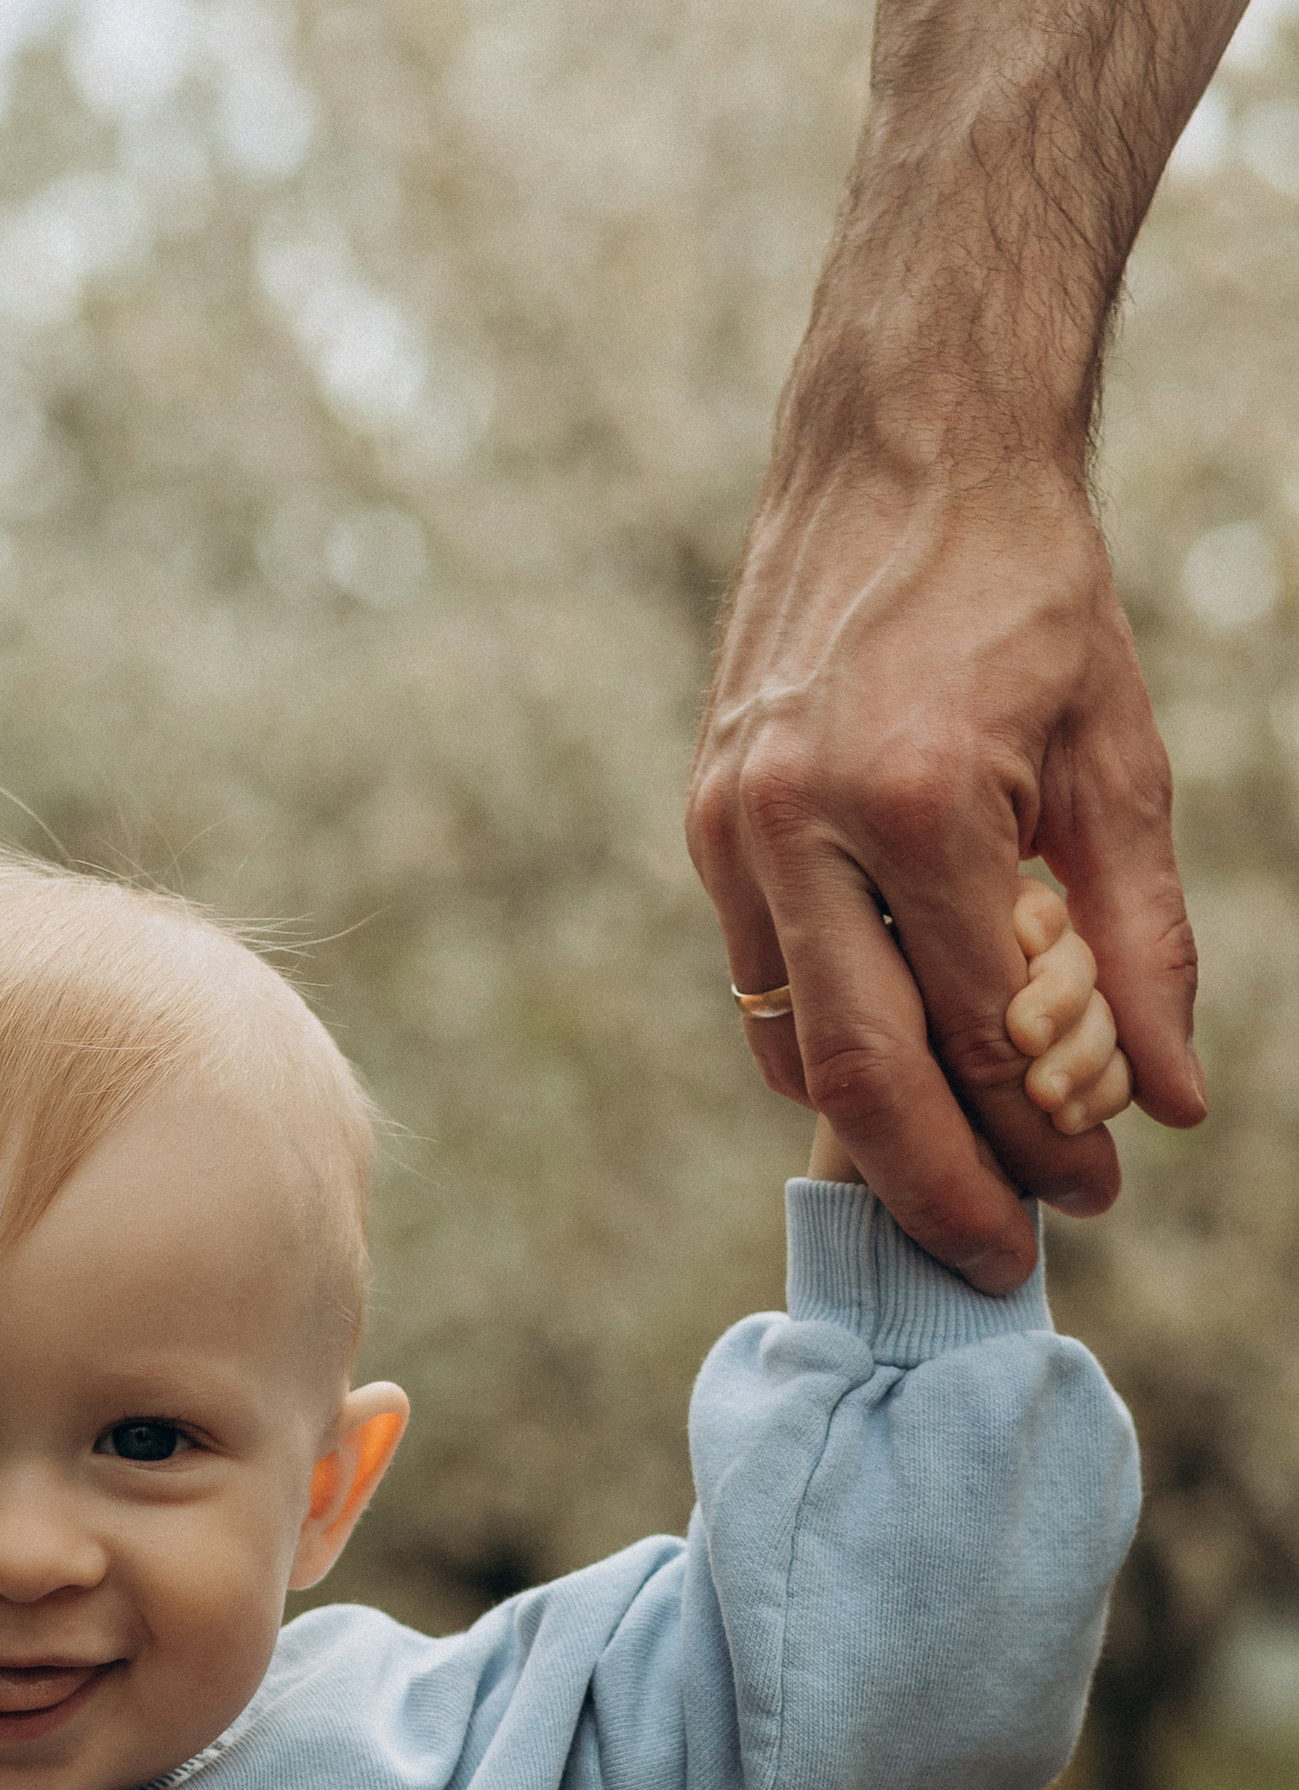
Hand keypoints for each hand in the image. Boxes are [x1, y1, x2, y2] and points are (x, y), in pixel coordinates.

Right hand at [690, 461, 1201, 1298]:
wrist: (902, 444)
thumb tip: (1167, 1097)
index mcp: (913, 799)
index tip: (1099, 1190)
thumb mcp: (1115, 757)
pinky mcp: (707, 823)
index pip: (984, 1027)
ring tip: (957, 1178)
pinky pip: (768, 985)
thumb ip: (1140, 939)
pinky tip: (900, 1068)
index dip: (1048, 1133)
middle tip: (997, 1260)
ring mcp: (733, 829)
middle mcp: (799, 825)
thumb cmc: (1027, 590)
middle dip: (937, 1187)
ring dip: (875, 1129)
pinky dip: (830, 1047)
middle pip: (863, 1074)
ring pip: (794, 1045)